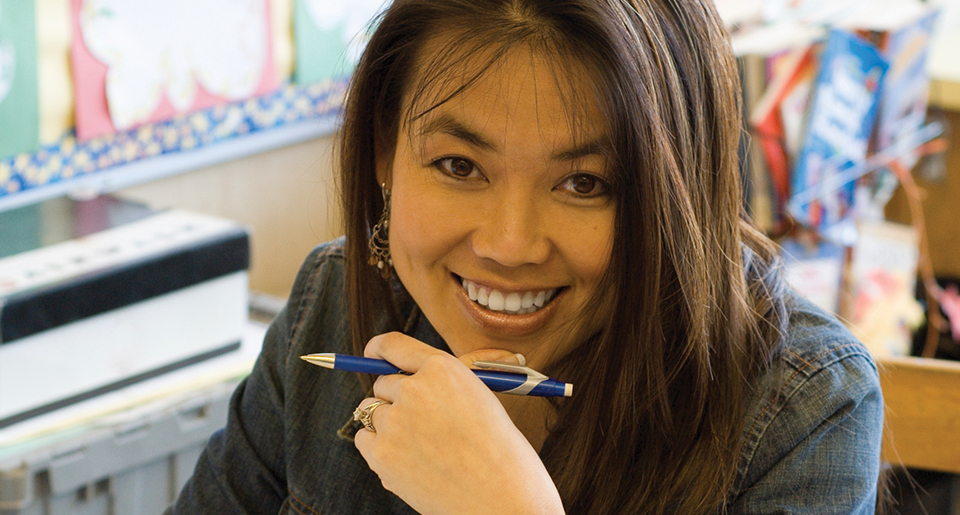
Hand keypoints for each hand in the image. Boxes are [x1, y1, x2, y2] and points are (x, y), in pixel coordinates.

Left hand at [353, 332, 564, 514]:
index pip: (393, 345)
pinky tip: (410, 461)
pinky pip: (364, 439)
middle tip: (423, 423)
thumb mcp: (480, 399)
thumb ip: (443, 381)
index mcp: (443, 368)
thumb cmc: (500, 451)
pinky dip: (379, 448)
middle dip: (396, 398)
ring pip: (371, 411)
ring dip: (389, 424)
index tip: (373, 354)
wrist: (503, 500)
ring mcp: (395, 422)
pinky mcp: (382, 453)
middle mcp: (414, 388)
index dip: (379, 350)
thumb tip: (407, 373)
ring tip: (423, 447)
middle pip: (382, 383)